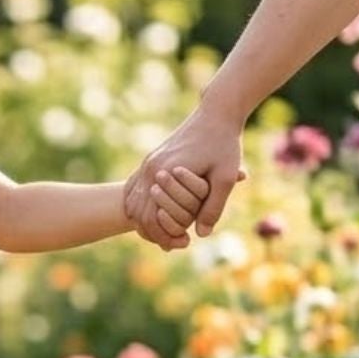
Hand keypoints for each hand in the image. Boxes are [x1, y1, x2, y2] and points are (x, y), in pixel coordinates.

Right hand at [124, 104, 249, 248]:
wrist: (216, 113)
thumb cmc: (224, 144)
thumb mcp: (225, 177)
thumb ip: (213, 207)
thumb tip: (201, 234)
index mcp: (165, 173)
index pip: (150, 216)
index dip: (162, 236)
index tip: (180, 244)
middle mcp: (151, 168)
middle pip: (138, 212)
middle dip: (152, 232)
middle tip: (172, 244)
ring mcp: (148, 163)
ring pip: (133, 201)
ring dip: (144, 220)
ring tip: (163, 232)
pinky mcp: (151, 159)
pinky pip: (137, 189)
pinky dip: (142, 206)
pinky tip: (157, 214)